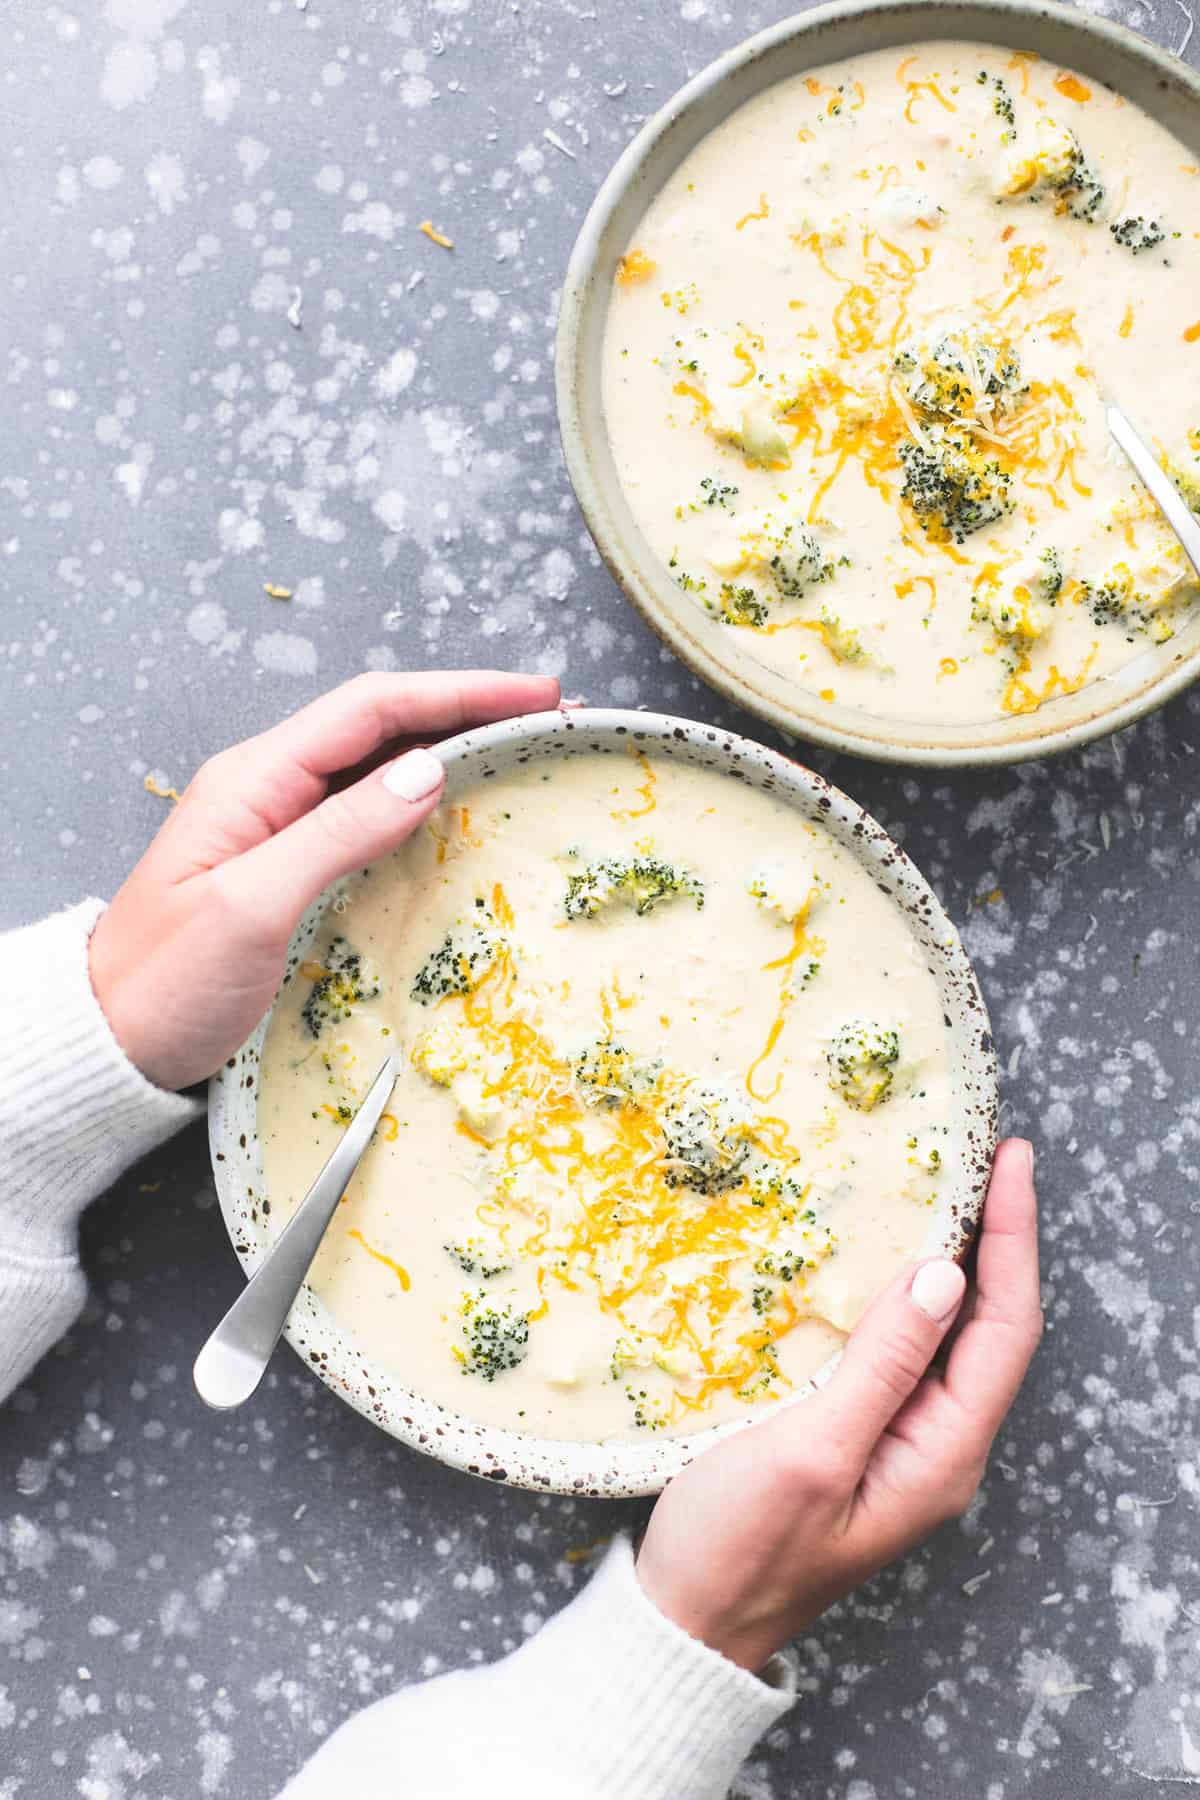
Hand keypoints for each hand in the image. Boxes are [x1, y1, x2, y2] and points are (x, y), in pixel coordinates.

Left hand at [88, 670, 559, 1090]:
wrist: (108, 1043)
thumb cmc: (166, 981)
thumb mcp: (253, 906)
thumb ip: (339, 834)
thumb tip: (428, 771)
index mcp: (255, 778)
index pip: (372, 708)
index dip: (459, 692)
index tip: (535, 693)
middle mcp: (271, 787)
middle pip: (384, 725)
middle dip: (469, 711)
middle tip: (550, 716)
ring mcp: (281, 825)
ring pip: (382, 766)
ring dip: (454, 750)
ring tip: (524, 749)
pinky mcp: (292, 866)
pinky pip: (370, 813)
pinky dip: (427, 799)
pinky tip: (465, 807)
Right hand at [636, 1138, 1040, 1672]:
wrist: (685, 1621)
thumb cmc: (740, 1547)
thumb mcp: (809, 1451)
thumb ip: (880, 1367)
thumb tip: (945, 1277)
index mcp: (941, 1455)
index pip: (1005, 1329)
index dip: (1013, 1238)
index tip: (1007, 1160)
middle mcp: (936, 1447)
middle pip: (988, 1327)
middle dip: (993, 1238)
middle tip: (978, 1155)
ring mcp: (898, 1442)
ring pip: (944, 1335)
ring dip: (949, 1259)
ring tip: (940, 1184)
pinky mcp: (856, 1434)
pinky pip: (897, 1350)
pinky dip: (897, 1292)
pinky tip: (874, 1255)